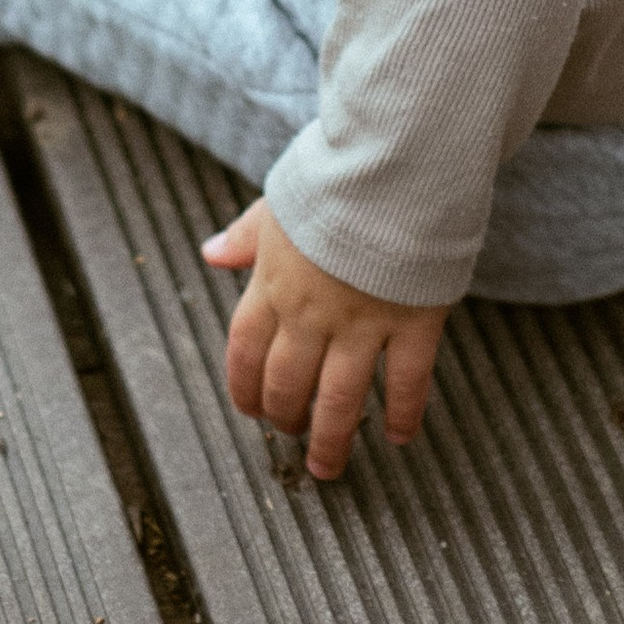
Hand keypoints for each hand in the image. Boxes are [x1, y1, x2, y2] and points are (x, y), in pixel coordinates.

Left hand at [201, 195, 448, 480]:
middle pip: (286, 385)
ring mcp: (363, 320)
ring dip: (331, 440)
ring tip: (329, 466)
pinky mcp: (413, 320)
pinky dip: (402, 413)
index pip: (245, 350)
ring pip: (338, 399)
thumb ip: (247, 235)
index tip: (250, 410)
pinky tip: (399, 435)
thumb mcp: (280, 199)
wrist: (395, 156)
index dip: (244, 387)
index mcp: (275, 280)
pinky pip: (406, 382)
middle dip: (285, 419)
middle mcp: (312, 310)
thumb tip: (210, 253)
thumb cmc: (338, 173)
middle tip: (293, 437)